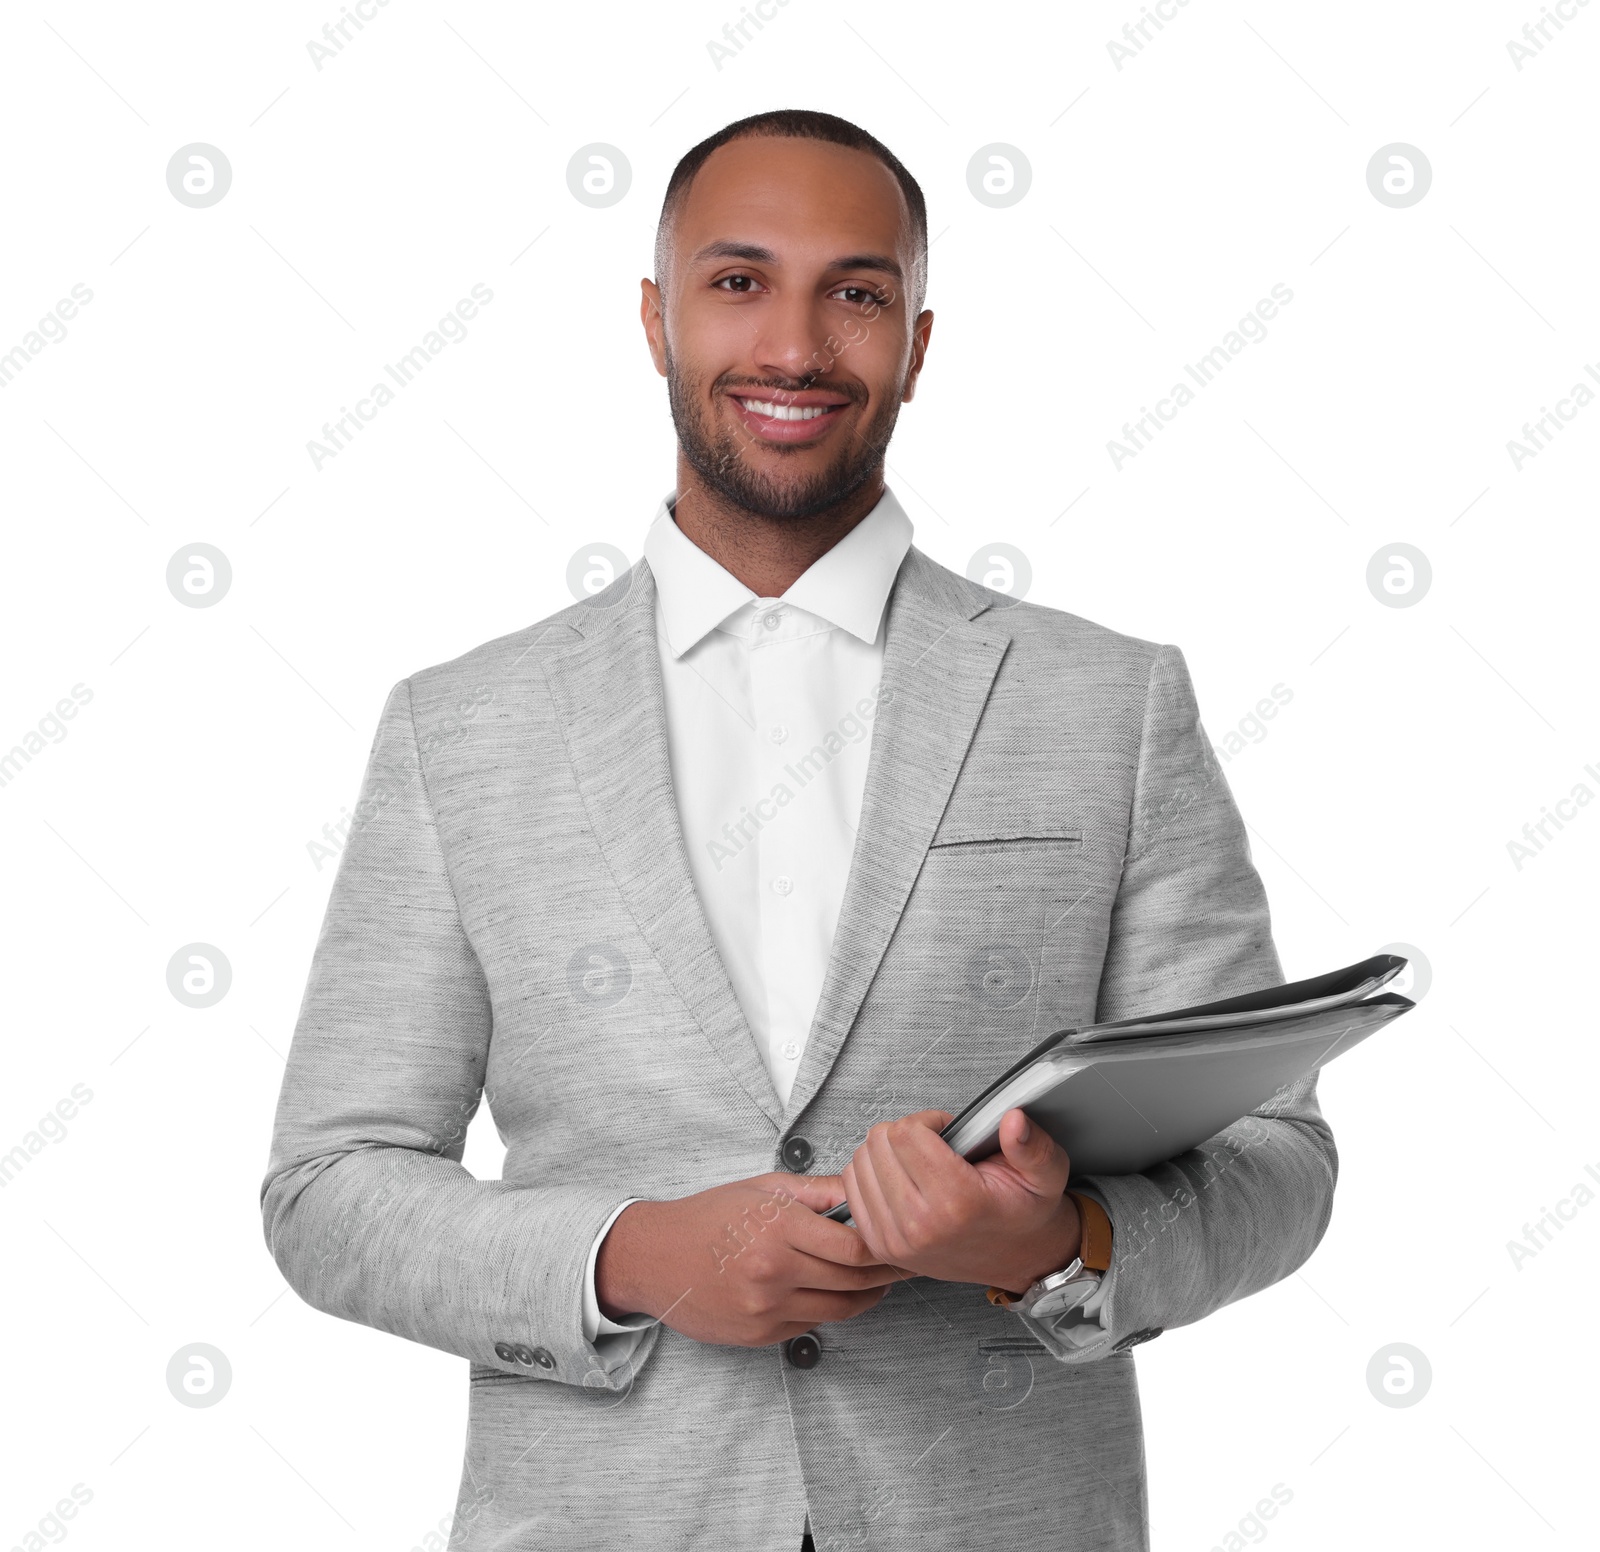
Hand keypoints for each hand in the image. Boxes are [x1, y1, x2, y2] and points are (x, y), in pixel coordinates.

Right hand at [594, 1172, 909, 1347]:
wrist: (654, 1258)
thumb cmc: (707, 1216)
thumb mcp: (761, 1188)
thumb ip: (816, 1192)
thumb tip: (860, 1189)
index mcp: (778, 1229)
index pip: (854, 1246)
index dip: (885, 1247)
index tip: (900, 1239)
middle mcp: (774, 1273)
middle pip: (853, 1281)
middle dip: (886, 1274)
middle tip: (908, 1264)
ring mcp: (766, 1309)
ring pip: (839, 1309)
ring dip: (865, 1298)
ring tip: (881, 1283)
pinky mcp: (759, 1336)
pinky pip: (811, 1324)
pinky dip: (829, 1309)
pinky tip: (834, 1293)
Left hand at [842, 1108, 1081, 1295]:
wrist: (1018, 1259)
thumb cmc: (1023, 1213)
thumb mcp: (1045, 1174)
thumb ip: (1031, 1145)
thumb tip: (1013, 1120)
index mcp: (957, 1203)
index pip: (906, 1133)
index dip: (928, 1121)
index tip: (946, 1132)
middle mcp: (920, 1226)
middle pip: (879, 1143)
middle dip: (906, 1133)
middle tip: (933, 1147)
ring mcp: (895, 1240)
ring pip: (861, 1161)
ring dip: (886, 1152)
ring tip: (919, 1163)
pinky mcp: (880, 1246)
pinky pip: (851, 1187)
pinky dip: (871, 1173)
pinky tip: (900, 1178)